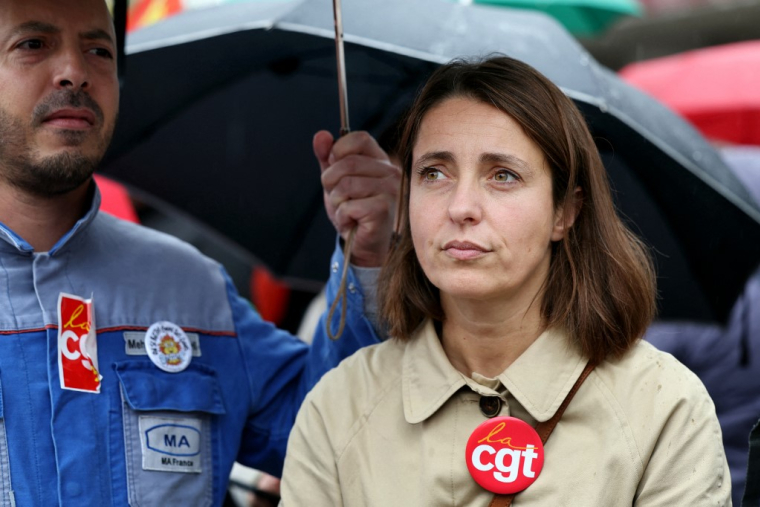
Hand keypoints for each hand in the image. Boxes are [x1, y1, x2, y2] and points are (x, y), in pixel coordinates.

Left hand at [314, 130, 400, 267]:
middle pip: (347, 163)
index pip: (359, 138)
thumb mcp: (335, 180)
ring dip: (337, 201)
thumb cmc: (353, 210)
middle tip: (339, 197)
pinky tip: (353, 221)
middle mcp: (390, 172)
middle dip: (331, 182)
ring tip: (347, 210)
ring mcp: (390, 190)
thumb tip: (320, 135)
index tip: (335, 168)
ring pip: (346, 185)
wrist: (363, 243)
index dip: (338, 151)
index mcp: (380, 160)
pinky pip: (349, 205)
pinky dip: (343, 216)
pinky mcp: (383, 208)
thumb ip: (327, 157)